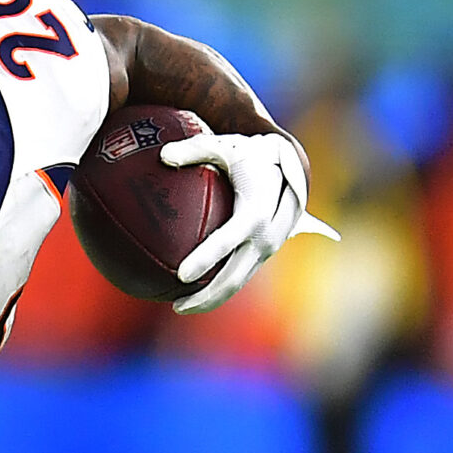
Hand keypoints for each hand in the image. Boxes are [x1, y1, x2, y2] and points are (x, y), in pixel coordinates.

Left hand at [159, 131, 338, 314]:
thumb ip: (194, 149)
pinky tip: (194, 294)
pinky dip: (220, 288)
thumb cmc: (250, 153)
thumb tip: (162, 156)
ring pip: (239, 280)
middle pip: (235, 274)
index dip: (206, 258)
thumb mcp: (225, 146)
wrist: (290, 163)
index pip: (229, 239)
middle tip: (175, 306)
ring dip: (213, 298)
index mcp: (258, 210)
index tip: (181, 274)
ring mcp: (269, 246)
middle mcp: (268, 234)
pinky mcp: (265, 251)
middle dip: (207, 295)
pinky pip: (242, 274)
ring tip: (180, 306)